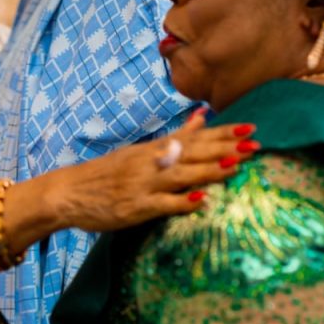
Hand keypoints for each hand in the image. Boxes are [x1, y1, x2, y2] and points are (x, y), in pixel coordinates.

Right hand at [41, 109, 257, 232]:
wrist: (68, 191)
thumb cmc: (106, 173)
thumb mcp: (139, 151)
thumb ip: (174, 137)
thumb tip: (202, 117)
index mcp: (154, 149)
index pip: (195, 137)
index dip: (223, 133)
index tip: (251, 127)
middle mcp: (151, 162)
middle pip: (193, 152)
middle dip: (225, 148)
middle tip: (255, 143)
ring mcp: (143, 183)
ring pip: (182, 174)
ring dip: (210, 169)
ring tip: (237, 165)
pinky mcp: (135, 206)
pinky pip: (163, 203)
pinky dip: (182, 201)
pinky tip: (202, 200)